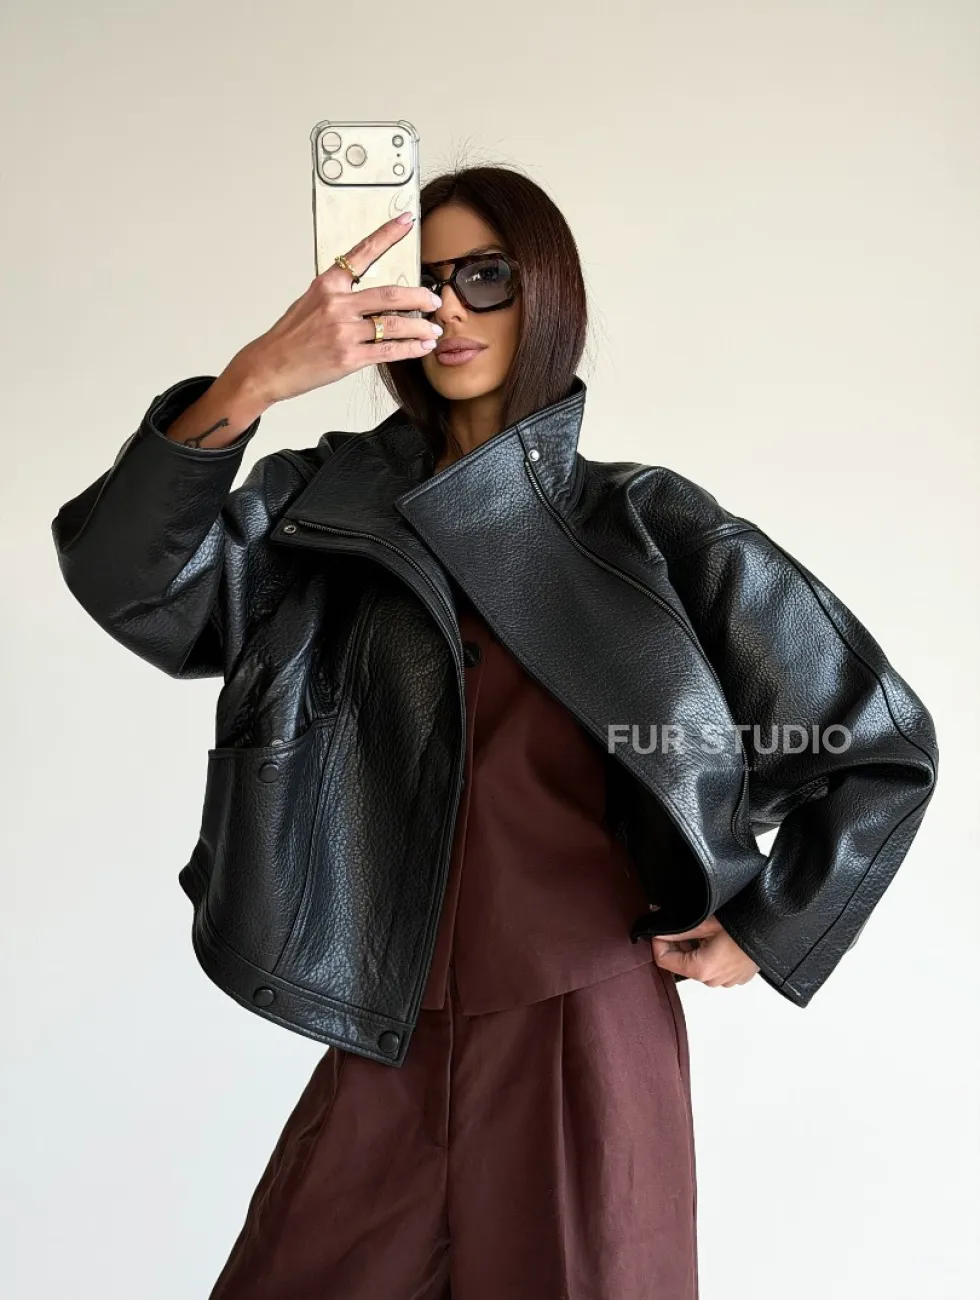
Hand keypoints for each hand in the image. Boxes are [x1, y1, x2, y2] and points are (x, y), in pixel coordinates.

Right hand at [226, 213, 443, 406]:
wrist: (268, 366)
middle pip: (390, 295)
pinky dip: (410, 349)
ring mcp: (344, 331)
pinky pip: (388, 350)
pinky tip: (421, 347)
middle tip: (434, 299)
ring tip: (433, 330)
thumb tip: (365, 296)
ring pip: (394, 325)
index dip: (387, 235)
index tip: (406, 221)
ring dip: (420, 327)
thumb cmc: (289, 337)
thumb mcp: (309, 303)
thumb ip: (338, 296)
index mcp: (327, 285)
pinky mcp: (349, 357)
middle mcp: (337, 304)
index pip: (362, 253)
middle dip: (419, 296)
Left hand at [651, 915, 759, 987]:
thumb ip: (679, 930)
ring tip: (706, 929)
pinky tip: (718, 938)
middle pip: (681, 963)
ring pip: (698, 965)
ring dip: (695, 948)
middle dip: (678, 943)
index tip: (661, 928)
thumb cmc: (744, 925)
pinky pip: (715, 967)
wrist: (773, 928)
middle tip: (685, 923)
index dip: (658, 942)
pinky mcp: (736, 977)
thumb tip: (660, 930)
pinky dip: (710, 954)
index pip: (664, 961)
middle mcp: (712, 981)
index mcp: (701, 969)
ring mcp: (725, 981)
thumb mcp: (706, 923)